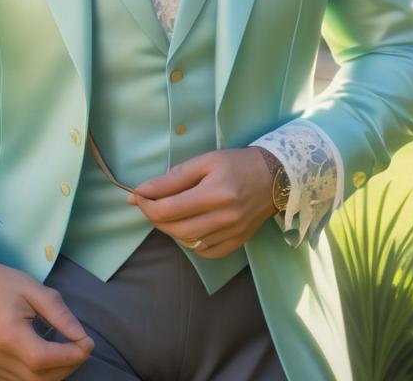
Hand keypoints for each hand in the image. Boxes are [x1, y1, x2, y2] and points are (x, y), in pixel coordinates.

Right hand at [0, 261, 94, 380]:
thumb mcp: (33, 288)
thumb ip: (59, 313)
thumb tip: (81, 336)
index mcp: (8, 334)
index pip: (45, 358)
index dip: (72, 356)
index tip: (88, 343)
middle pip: (40, 379)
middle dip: (67, 366)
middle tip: (81, 347)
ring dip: (54, 374)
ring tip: (66, 352)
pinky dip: (36, 377)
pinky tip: (45, 359)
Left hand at [126, 148, 276, 257]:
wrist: (275, 176)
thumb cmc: (237, 163)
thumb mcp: (205, 161)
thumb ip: (173, 178)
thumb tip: (142, 191)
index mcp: (215, 193)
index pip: (168, 209)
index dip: (146, 205)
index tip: (137, 195)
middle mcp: (224, 218)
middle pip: (175, 228)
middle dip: (154, 217)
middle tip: (149, 203)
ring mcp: (232, 233)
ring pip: (188, 242)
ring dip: (170, 229)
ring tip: (168, 212)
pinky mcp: (237, 242)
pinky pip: (205, 251)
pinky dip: (190, 242)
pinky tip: (188, 226)